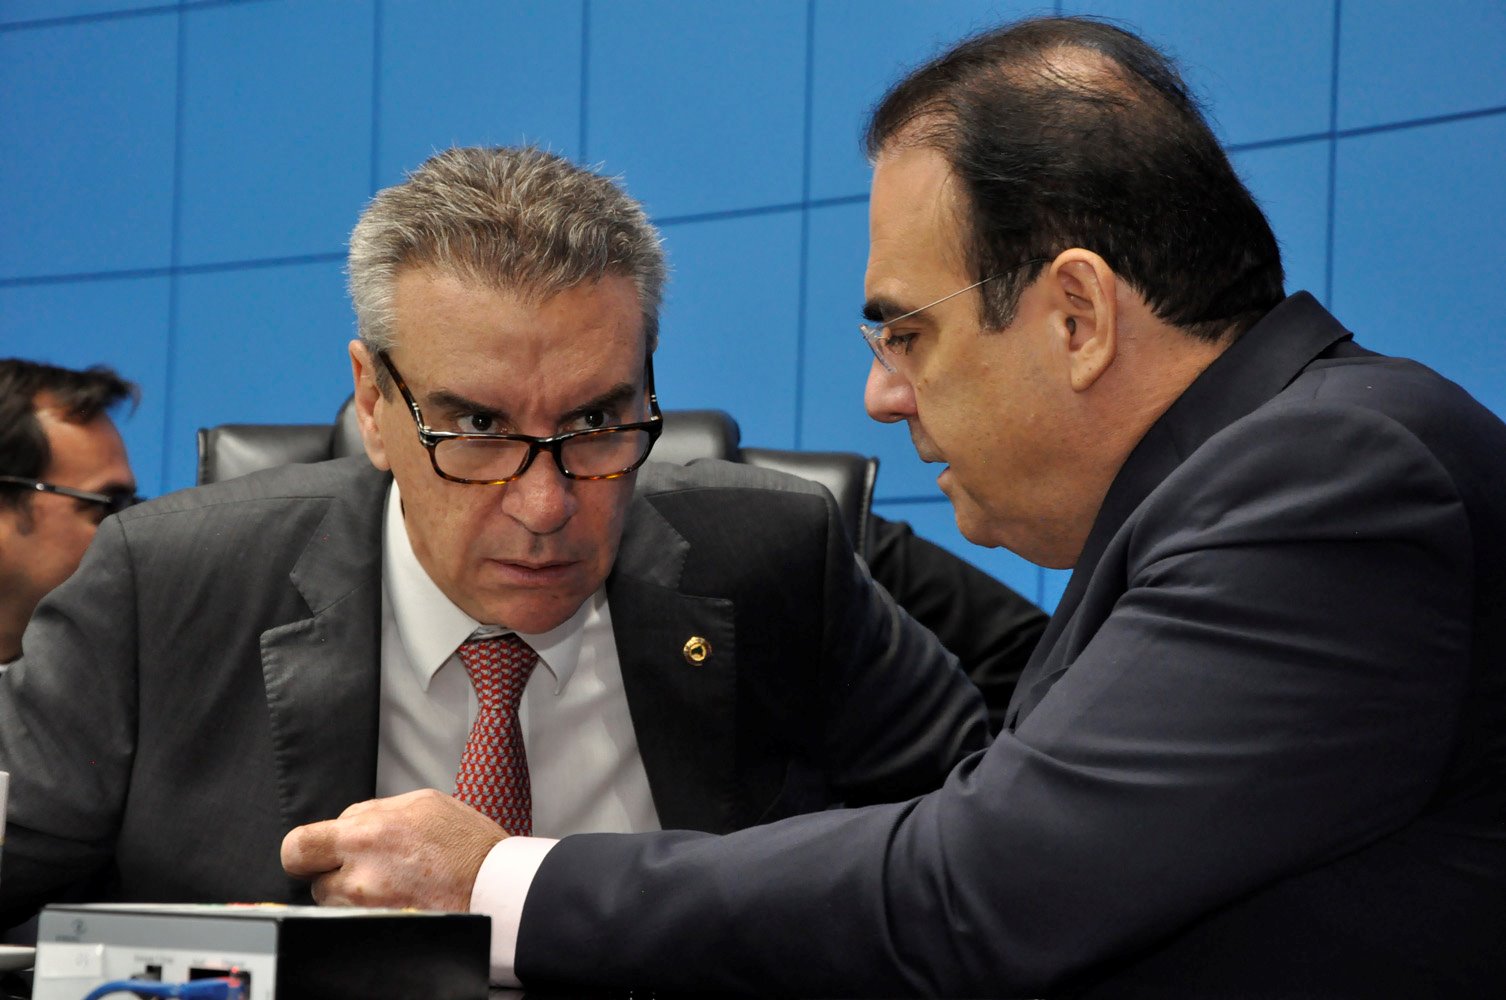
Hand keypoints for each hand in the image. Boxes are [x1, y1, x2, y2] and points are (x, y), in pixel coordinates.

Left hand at [280, 788, 507, 911]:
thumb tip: (345, 821)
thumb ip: (374, 810)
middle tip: (357, 868)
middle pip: (313, 883)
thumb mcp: (422, 802)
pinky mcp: (381, 928)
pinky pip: (358, 920)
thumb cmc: (467, 843)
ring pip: (336, 906)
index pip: (299, 846)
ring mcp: (370, 908)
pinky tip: (399, 899)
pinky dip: (372, 911)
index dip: (303, 851)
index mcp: (367, 833)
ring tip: (389, 883)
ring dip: (351, 896)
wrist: (497, 885)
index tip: (315, 852)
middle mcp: (360, 875)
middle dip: (330, 874)